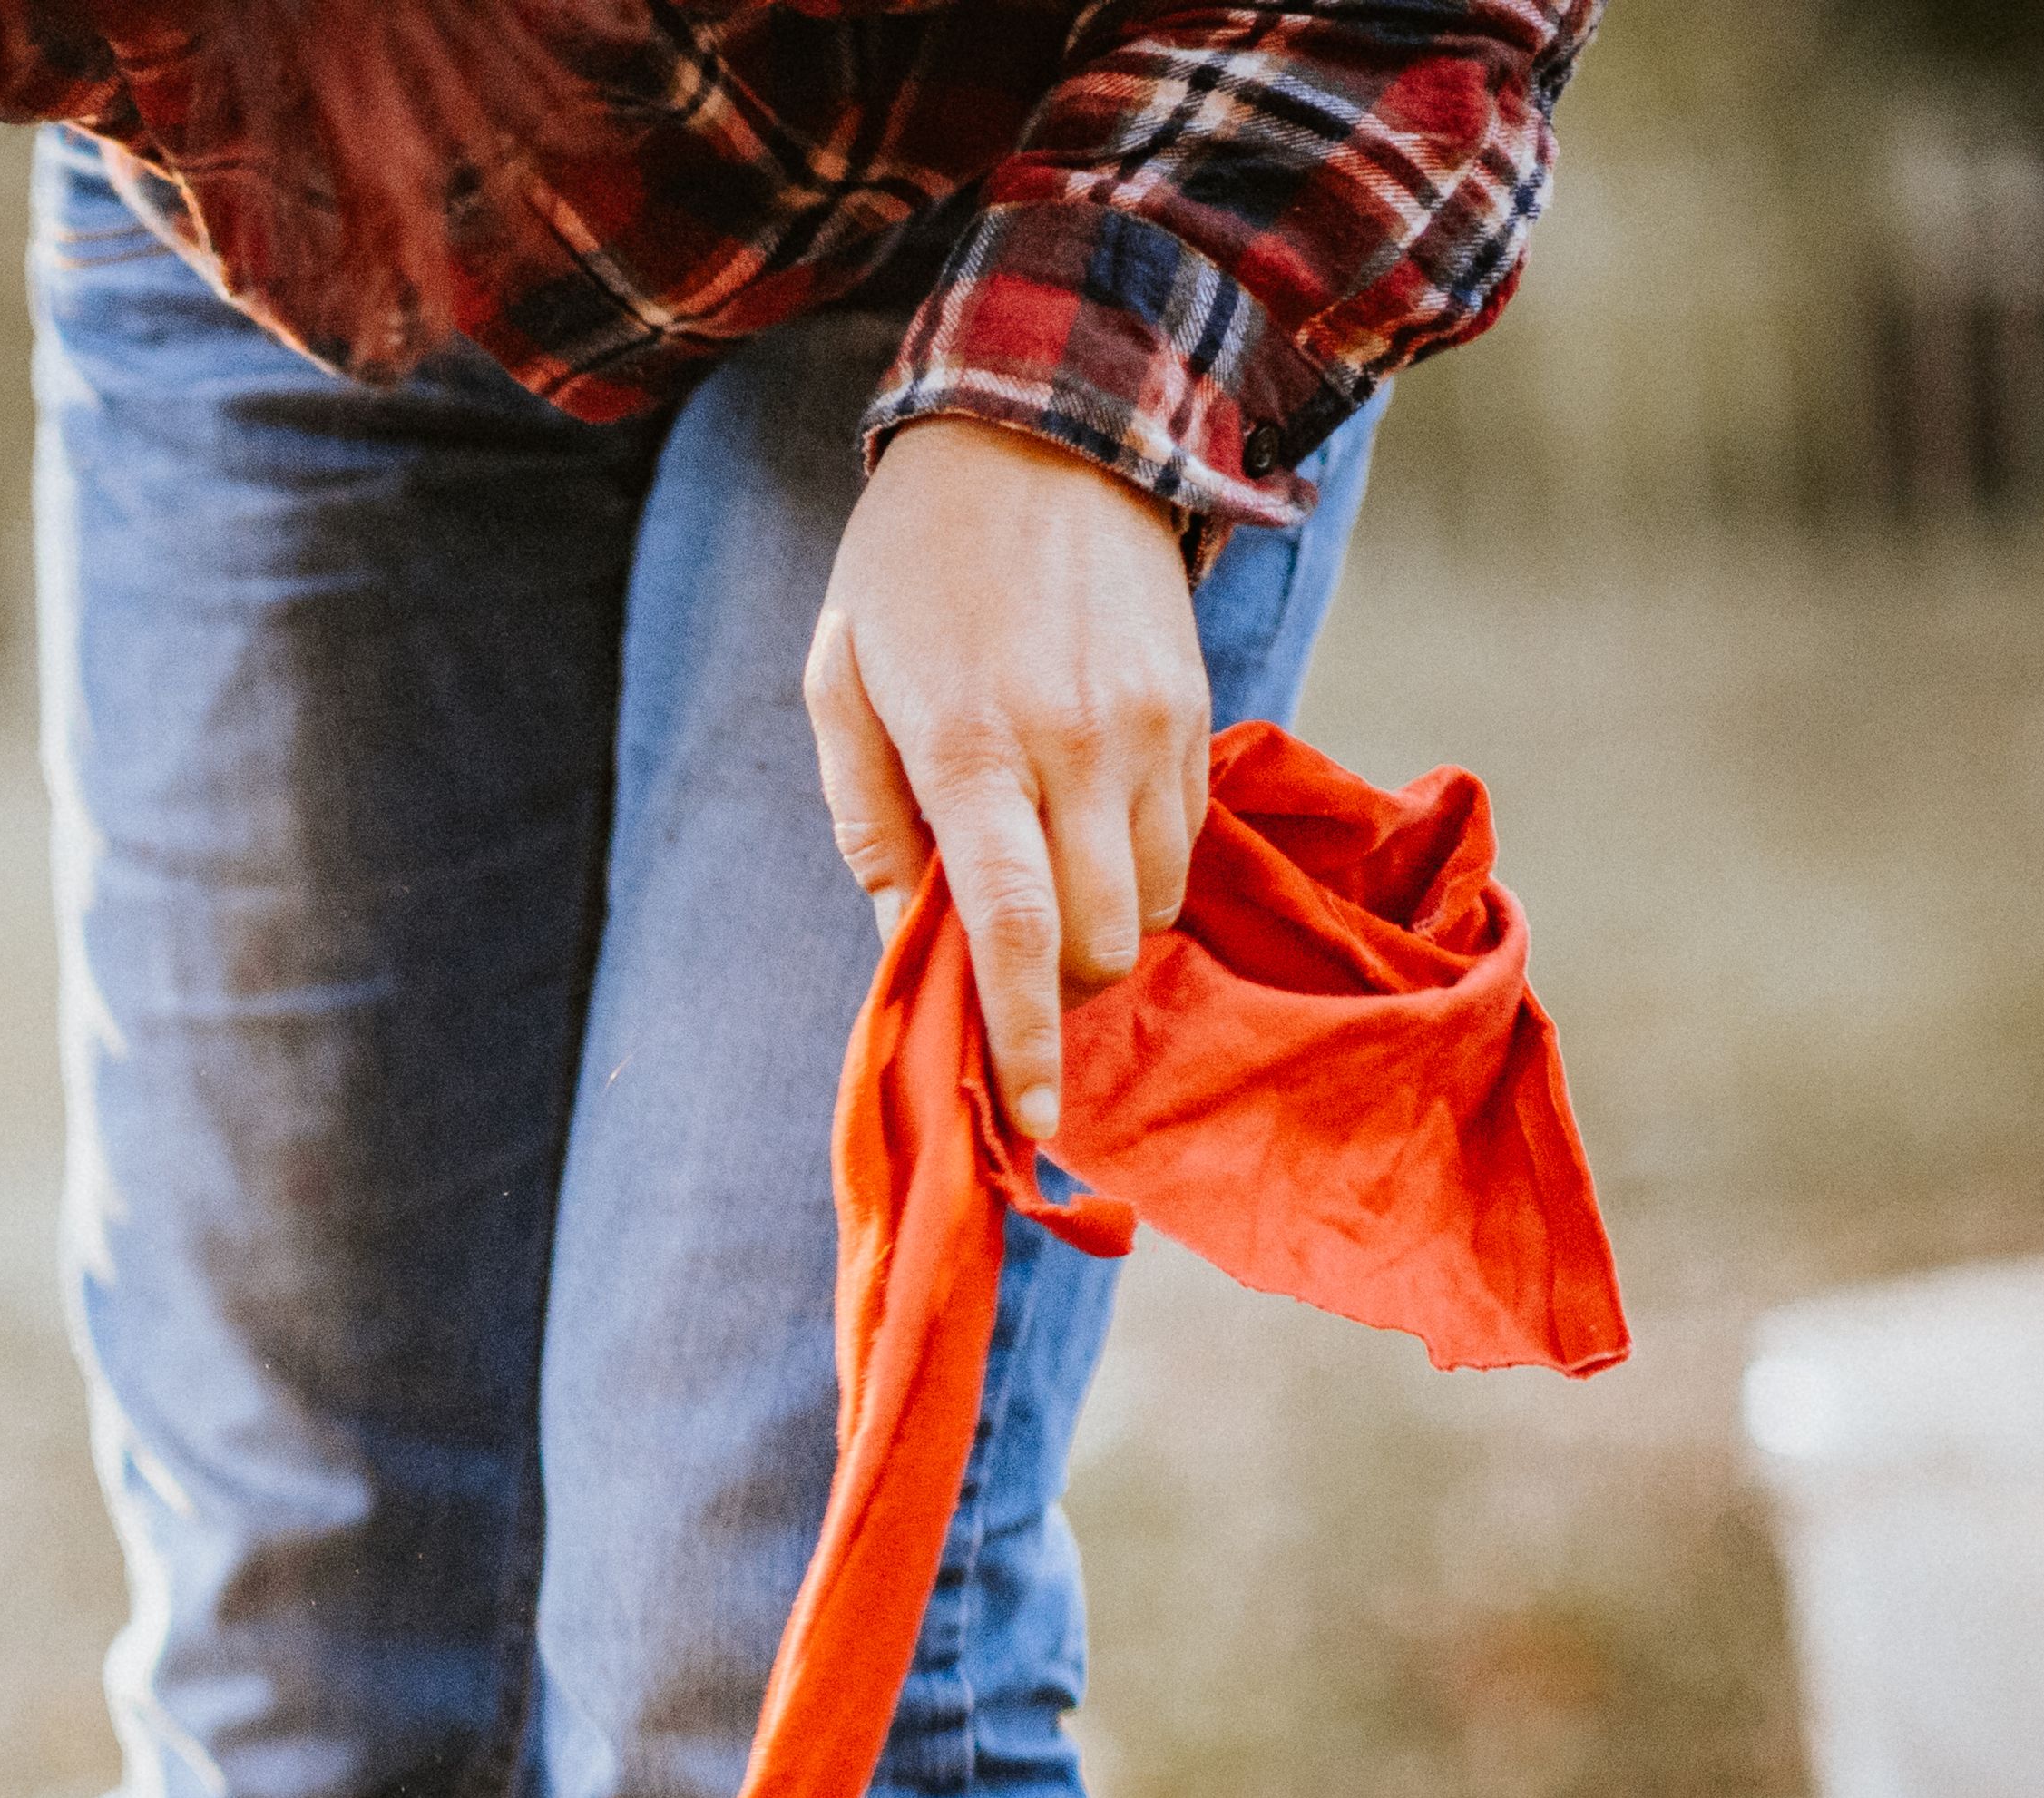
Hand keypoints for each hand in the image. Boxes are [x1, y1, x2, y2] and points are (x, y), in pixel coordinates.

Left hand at [803, 418, 1206, 1144]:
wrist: (1041, 432)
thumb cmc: (910, 570)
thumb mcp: (845, 685)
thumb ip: (874, 822)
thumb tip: (908, 945)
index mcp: (971, 748)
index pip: (1011, 931)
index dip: (1021, 1039)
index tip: (1034, 1118)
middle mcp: (1078, 746)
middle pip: (1099, 942)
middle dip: (1052, 988)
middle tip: (1002, 969)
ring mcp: (1151, 728)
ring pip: (1157, 904)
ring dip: (1100, 929)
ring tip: (1041, 882)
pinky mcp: (1197, 709)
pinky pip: (1189, 839)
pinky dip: (1140, 868)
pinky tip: (1086, 826)